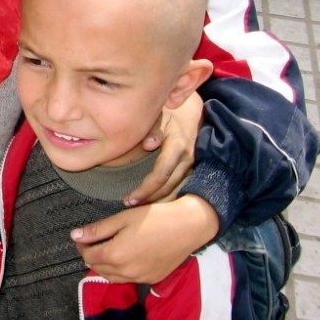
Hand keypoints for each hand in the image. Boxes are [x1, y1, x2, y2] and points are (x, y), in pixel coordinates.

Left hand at [70, 195, 218, 283]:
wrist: (187, 227)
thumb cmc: (154, 218)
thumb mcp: (122, 219)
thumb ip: (97, 230)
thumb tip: (75, 235)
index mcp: (115, 255)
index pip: (88, 255)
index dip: (81, 245)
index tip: (81, 235)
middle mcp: (125, 272)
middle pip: (97, 268)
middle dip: (91, 254)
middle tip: (92, 240)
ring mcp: (139, 278)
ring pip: (111, 277)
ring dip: (104, 265)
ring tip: (105, 248)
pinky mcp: (151, 279)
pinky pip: (128, 279)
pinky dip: (120, 271)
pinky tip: (124, 257)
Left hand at [125, 91, 202, 205]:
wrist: (191, 112)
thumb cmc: (170, 114)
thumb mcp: (161, 116)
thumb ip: (154, 129)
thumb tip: (149, 145)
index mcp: (178, 146)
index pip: (162, 173)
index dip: (146, 189)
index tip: (129, 199)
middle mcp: (187, 159)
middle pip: (169, 187)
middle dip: (149, 199)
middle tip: (128, 204)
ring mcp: (191, 166)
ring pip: (175, 190)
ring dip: (157, 201)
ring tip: (137, 207)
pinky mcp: (191, 170)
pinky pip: (179, 188)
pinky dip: (166, 197)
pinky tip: (152, 202)